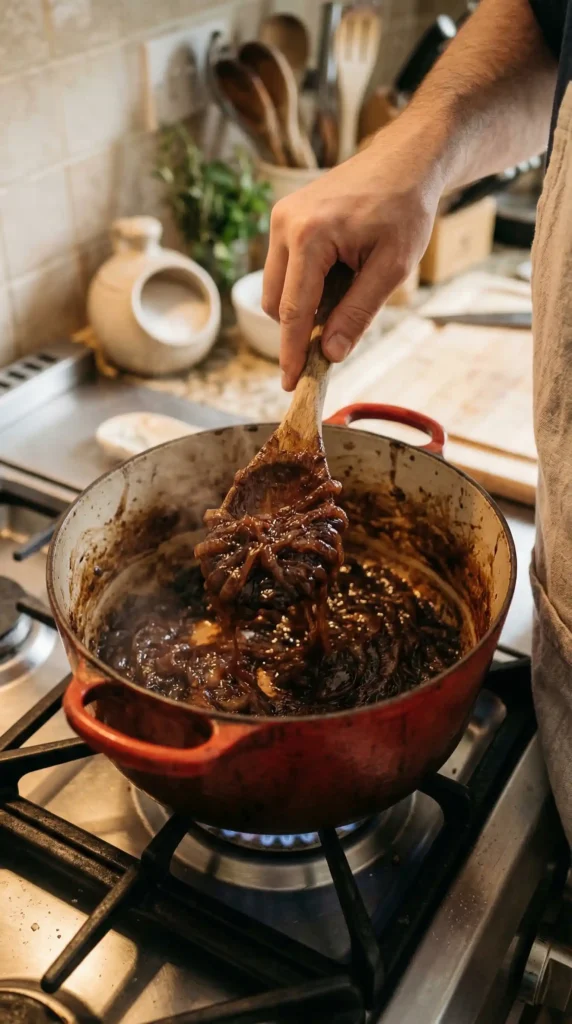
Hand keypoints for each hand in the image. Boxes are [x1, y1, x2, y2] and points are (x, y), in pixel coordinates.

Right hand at [262, 122, 444, 389]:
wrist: (405, 161)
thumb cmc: (404, 209)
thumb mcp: (391, 268)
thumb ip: (357, 313)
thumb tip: (330, 355)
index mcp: (309, 237)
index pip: (293, 311)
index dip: (292, 353)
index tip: (291, 383)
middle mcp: (285, 225)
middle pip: (277, 304)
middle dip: (301, 327)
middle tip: (339, 333)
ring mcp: (281, 218)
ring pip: (276, 288)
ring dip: (304, 305)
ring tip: (347, 289)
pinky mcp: (285, 217)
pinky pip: (284, 268)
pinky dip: (305, 284)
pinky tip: (338, 273)